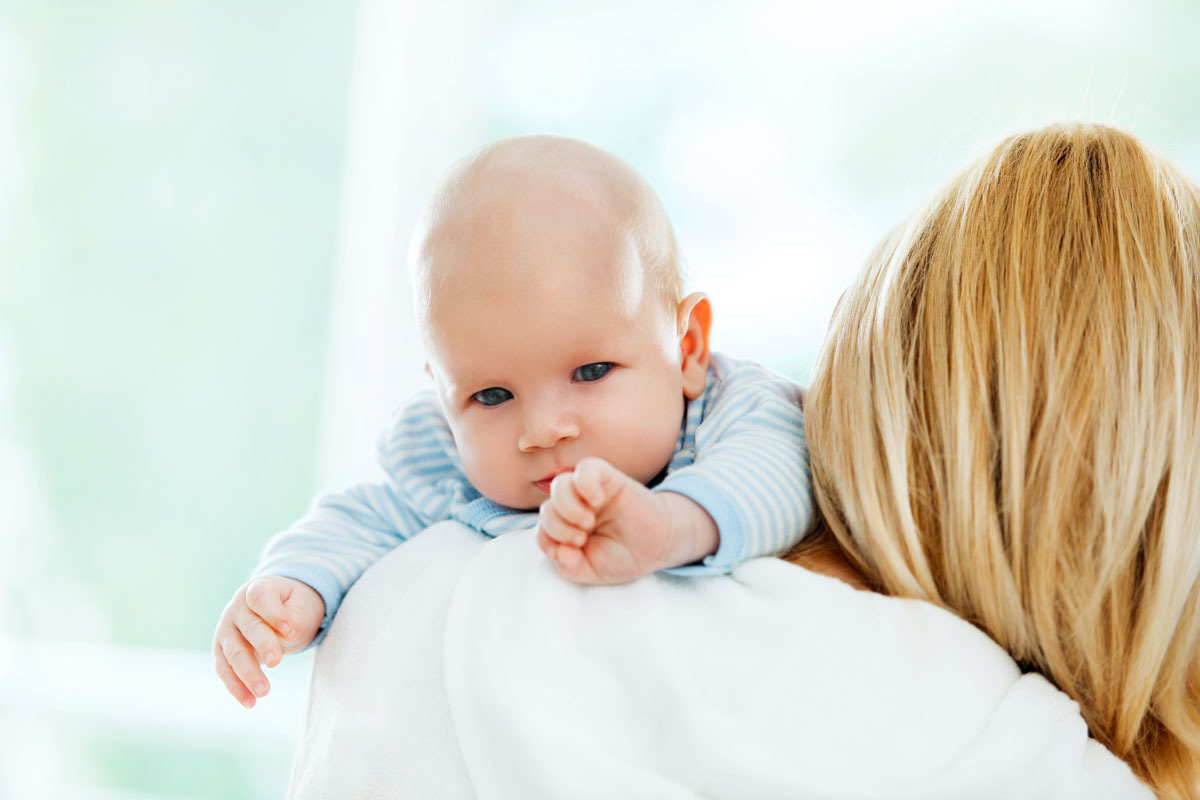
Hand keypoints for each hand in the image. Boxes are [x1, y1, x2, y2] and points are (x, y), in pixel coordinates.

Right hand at [212, 576, 323, 707]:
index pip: (260, 598)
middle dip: (263, 645)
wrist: (278, 609)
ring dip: (247, 673)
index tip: (290, 629)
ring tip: (264, 691)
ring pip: (233, 652)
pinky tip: (249, 702)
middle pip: (248, 627)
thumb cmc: (292, 606)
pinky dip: (236, 687)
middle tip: (277, 661)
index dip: (273, 613)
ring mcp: (226, 630)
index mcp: (257, 589)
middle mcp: (237, 608)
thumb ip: (293, 618)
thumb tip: (284, 637)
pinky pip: (224, 670)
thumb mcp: (300, 606)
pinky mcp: (222, 651)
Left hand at [536, 456, 717, 583]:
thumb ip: (569, 567)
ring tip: (587, 522)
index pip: (542, 529)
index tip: (570, 553)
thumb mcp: (592, 571)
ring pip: (560, 485)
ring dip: (567, 507)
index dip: (548, 541)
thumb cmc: (624, 556)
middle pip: (547, 508)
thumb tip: (558, 553)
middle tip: (581, 538)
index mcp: (566, 528)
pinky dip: (585, 483)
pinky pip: (586, 468)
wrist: (659, 546)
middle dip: (558, 527)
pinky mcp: (608, 478)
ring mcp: (590, 491)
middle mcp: (574, 506)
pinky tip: (597, 500)